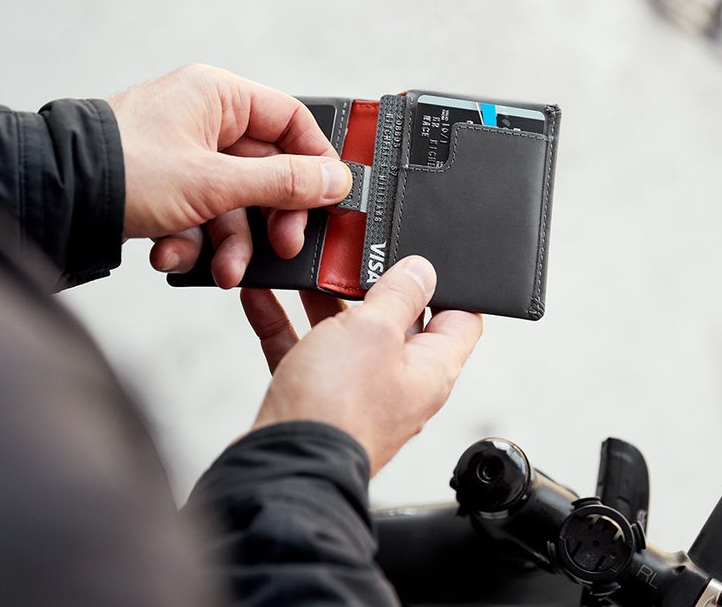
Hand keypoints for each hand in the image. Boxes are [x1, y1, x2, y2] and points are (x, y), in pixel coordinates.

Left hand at [108, 64, 351, 287]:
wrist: (54, 200)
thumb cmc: (122, 170)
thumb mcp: (215, 182)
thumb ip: (282, 182)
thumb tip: (334, 179)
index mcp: (218, 97)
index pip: (292, 120)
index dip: (315, 161)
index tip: (328, 197)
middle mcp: (203, 121)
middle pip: (266, 171)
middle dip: (269, 218)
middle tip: (282, 245)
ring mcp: (183, 157)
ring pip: (233, 203)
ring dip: (230, 243)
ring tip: (223, 269)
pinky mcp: (165, 189)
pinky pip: (200, 216)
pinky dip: (192, 242)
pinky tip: (170, 254)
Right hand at [240, 256, 482, 474]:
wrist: (283, 465)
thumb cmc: (337, 407)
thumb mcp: (375, 330)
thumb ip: (399, 294)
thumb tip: (422, 271)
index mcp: (431, 369)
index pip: (460, 320)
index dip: (448, 286)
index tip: (422, 261)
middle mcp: (399, 384)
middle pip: (396, 322)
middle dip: (371, 285)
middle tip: (351, 257)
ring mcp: (357, 394)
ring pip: (345, 336)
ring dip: (322, 300)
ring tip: (305, 270)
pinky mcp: (317, 402)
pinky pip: (305, 352)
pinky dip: (285, 324)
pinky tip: (261, 297)